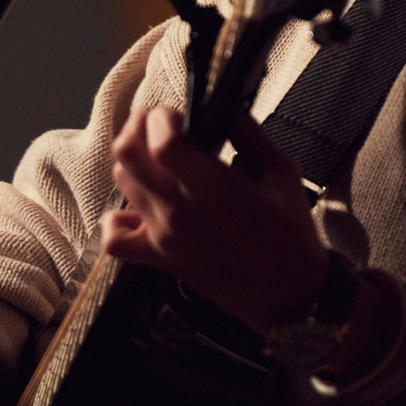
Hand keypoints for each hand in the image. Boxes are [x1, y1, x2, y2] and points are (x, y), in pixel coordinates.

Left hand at [104, 104, 326, 334]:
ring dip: (132, 161)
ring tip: (154, 158)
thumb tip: (229, 110)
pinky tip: (136, 208)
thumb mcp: (283, 174)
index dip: (162, 118)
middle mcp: (180, 210)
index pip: (162, 143)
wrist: (289, 295)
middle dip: (138, 127)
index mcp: (212, 187)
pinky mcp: (160, 258)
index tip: (177, 114)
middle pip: (128, 155)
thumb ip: (252, 136)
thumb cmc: (290, 236)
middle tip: (158, 123)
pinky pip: (115, 239)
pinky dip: (115, 220)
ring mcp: (165, 235)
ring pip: (121, 182)